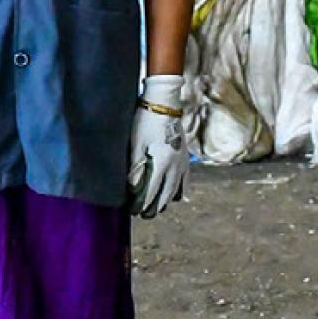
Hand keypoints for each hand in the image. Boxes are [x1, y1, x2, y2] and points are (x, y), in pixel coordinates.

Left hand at [128, 75, 187, 218]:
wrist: (164, 103)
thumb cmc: (145, 122)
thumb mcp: (136, 144)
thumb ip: (135, 168)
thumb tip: (132, 188)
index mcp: (161, 162)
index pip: (151, 191)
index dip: (142, 204)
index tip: (133, 212)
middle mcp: (175, 165)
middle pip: (166, 193)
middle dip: (155, 206)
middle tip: (144, 215)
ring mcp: (182, 160)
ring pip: (177, 188)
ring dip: (167, 200)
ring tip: (158, 207)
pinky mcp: (185, 155)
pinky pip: (185, 179)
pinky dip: (179, 189)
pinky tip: (175, 194)